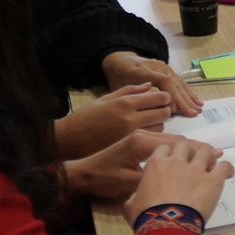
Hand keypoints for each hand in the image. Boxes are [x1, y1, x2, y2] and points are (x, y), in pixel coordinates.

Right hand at [54, 83, 173, 159]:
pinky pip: (149, 140)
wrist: (68, 140)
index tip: (166, 98)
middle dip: (166, 110)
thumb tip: (148, 86)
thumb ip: (128, 92)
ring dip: (159, 124)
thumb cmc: (83, 118)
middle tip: (163, 110)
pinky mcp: (128, 148)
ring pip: (159, 127)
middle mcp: (129, 118)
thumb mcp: (104, 99)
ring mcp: (130, 135)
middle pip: (162, 113)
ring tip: (152, 122)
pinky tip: (145, 134)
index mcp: (123, 103)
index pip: (156, 98)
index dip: (165, 98)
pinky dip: (152, 136)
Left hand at [66, 129, 210, 200]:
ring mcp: (139, 136)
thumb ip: (155, 179)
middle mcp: (143, 134)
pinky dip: (177, 147)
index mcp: (142, 141)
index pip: (179, 144)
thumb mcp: (130, 183)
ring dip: (190, 146)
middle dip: (199, 147)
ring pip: (171, 140)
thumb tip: (181, 183)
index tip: (218, 156)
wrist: (80, 175)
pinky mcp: (135, 141)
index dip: (199, 151)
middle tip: (218, 154)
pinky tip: (187, 152)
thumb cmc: (104, 180)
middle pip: (178, 139)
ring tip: (208, 154)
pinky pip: (162, 141)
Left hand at [103, 50, 201, 117]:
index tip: (173, 110)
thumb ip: (136, 96)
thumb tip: (152, 109)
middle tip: (191, 114)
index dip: (170, 96)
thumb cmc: (119, 76)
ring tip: (197, 109)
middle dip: (184, 100)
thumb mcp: (121, 87)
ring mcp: (164, 67)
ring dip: (189, 97)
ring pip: (179, 82)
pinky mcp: (168, 70)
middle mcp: (157, 67)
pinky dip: (188, 92)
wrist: (120, 60)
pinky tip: (195, 100)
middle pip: (174, 83)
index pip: (163, 81)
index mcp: (144, 70)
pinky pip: (180, 81)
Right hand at [124, 138, 234, 226]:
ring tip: (211, 163)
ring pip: (205, 151)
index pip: (164, 148)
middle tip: (192, 160)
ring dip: (208, 155)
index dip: (169, 153)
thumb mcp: (131, 204)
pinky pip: (224, 166)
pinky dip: (227, 168)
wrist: (166, 226)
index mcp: (156, 164)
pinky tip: (228, 173)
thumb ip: (134, 196)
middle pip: (185, 144)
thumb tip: (134, 199)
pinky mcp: (213, 180)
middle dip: (188, 150)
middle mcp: (176, 162)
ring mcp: (196, 169)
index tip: (172, 160)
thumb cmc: (146, 216)